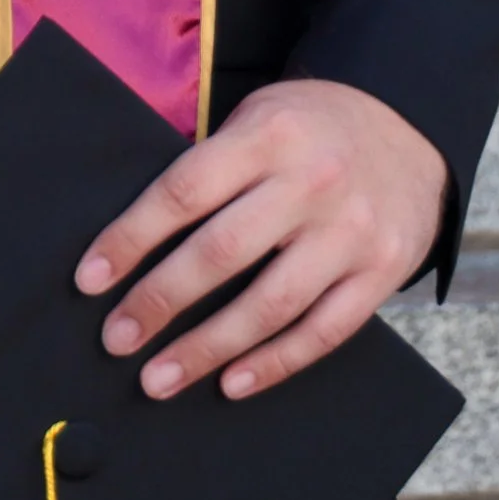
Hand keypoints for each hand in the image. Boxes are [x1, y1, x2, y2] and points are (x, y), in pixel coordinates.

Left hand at [75, 80, 448, 402]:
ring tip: (159, 378)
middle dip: (160, 301)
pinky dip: (274, 362)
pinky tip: (232, 382)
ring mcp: (351, 230)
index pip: (184, 191)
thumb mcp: (259, 118)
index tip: (90, 279)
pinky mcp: (383, 270)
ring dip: (207, 348)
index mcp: (269, 135)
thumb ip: (212, 167)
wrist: (408, 124)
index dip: (131, 238)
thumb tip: (135, 240)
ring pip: (271, 303)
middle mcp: (312, 181)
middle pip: (222, 252)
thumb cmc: (308, 128)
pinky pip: (323, 330)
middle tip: (116, 339)